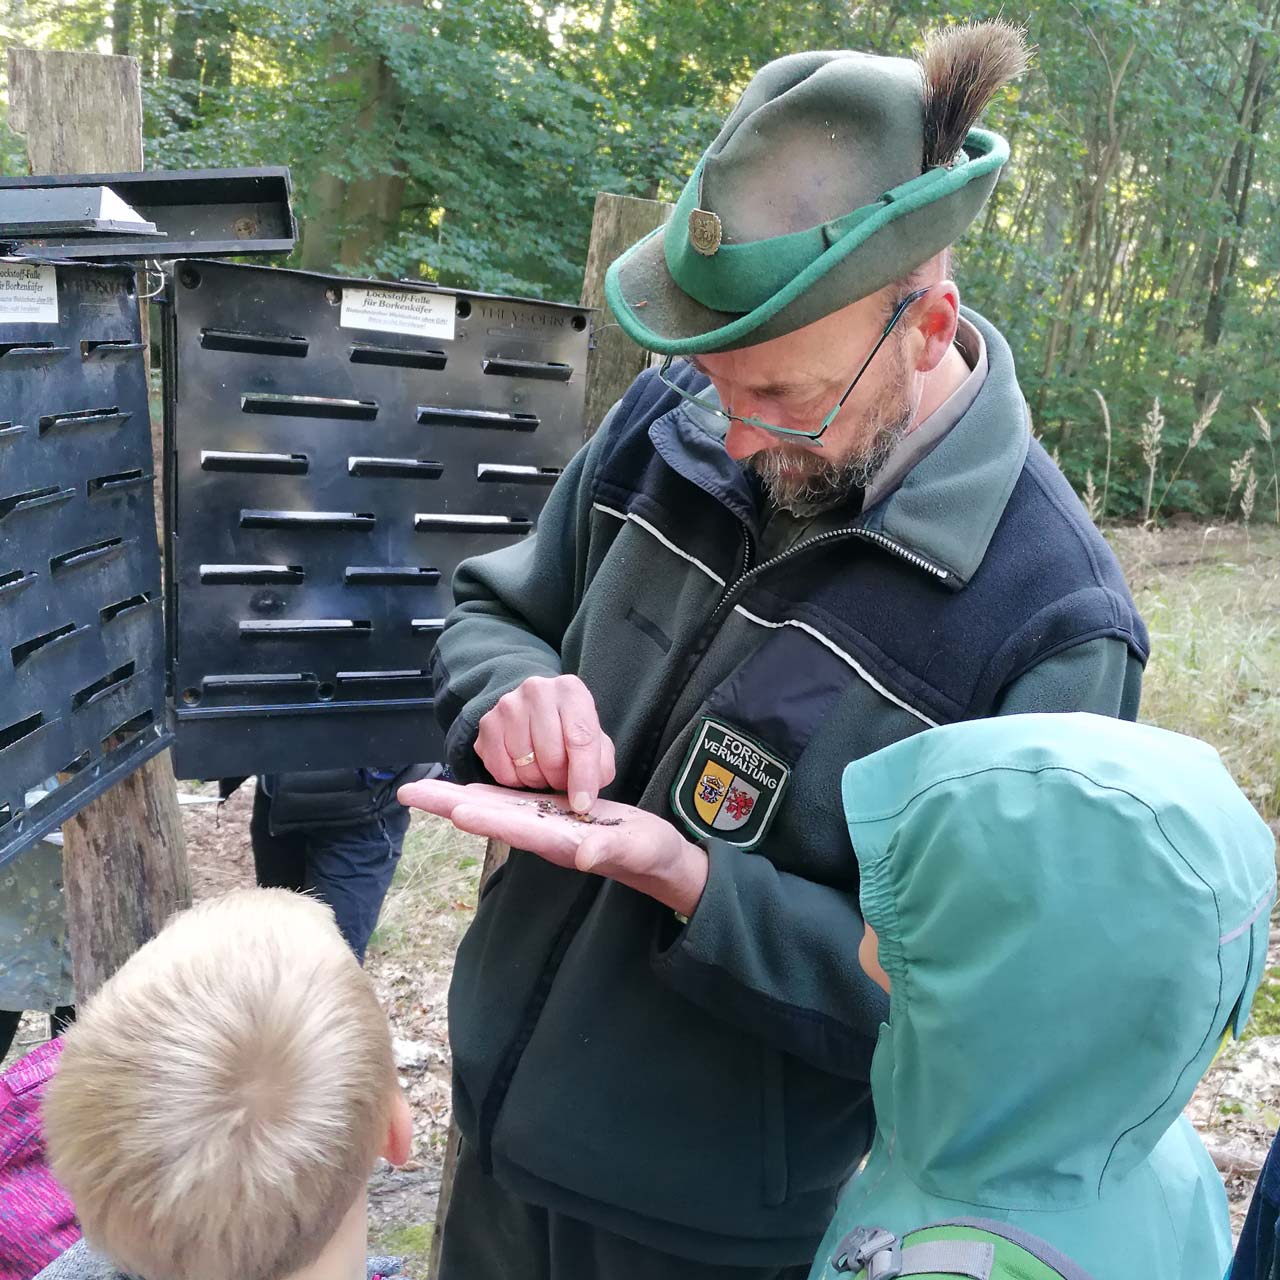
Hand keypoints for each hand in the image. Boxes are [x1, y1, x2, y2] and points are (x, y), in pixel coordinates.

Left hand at [397, 780, 708, 917]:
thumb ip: (612, 849)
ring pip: (494, 810)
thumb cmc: (653, 855)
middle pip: (490, 817)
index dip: (487, 817)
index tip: (454, 808)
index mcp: (562, 843)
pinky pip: (511, 805)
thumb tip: (584, 855)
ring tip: (421, 790)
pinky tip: (466, 791)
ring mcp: (545, 827)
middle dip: (450, 805)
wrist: (658, 859)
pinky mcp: (552, 817)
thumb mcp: (638, 849)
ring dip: (457, 799)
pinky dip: (485, 796)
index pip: (518, 828)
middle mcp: (544, 836)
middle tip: (408, 793)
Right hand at [475, 675, 615, 811]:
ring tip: (544, 769)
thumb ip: (600, 767)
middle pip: (551, 757)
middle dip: (560, 779)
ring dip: (539, 780)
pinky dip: (516, 781)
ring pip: (525, 767)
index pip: (580, 739)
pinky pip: (502, 772)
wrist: (536, 709)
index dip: (583, 777)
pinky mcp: (487, 724)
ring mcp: (508, 706)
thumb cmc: (570, 729)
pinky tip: (524, 767)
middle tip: (563, 778)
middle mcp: (537, 691)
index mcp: (570, 691)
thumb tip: (583, 798)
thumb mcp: (597, 743)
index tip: (583, 804)